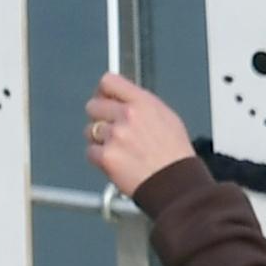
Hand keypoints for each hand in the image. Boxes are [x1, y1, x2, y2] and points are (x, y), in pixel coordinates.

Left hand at [82, 73, 196, 198]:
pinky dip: (99, 158)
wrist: (176, 183)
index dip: (103, 91)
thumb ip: (141, 105)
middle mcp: (128, 115)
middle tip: (108, 128)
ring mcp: (116, 136)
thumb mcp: (166, 117)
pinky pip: (90, 152)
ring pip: (89, 130)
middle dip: (98, 117)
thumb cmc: (175, 155)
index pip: (109, 82)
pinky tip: (115, 162)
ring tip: (118, 149)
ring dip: (99, 139)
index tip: (103, 98)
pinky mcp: (107, 156)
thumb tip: (125, 100)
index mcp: (143, 102)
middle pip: (93, 106)